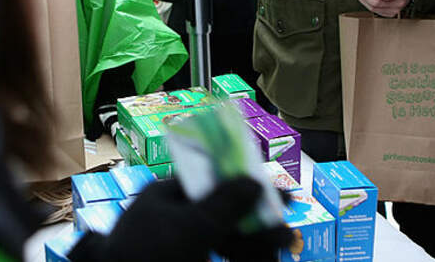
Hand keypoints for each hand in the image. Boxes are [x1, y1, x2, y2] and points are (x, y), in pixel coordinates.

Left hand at [69, 178, 293, 261]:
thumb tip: (254, 181)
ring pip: (223, 237)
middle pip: (222, 212)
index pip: (213, 180)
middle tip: (284, 229)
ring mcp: (178, 244)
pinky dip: (239, 253)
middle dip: (254, 219)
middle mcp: (173, 216)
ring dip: (252, 241)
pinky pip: (218, 251)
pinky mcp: (185, 259)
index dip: (246, 184)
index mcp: (168, 195)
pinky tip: (259, 257)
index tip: (276, 192)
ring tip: (281, 242)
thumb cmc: (150, 251)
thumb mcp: (191, 225)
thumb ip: (225, 203)